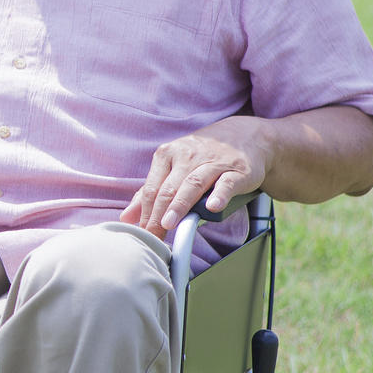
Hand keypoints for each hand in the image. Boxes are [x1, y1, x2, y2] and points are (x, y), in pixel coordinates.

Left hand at [120, 116, 273, 237]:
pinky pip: (226, 183)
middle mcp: (187, 156)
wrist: (245, 136)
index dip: (144, 213)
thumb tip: (127, 217)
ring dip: (179, 205)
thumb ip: (149, 192)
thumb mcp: (173, 167)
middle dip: (157, 214)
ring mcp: (213, 162)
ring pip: (192, 184)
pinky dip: (219, 195)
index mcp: (167, 155)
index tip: (141, 234)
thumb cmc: (201, 157)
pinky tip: (212, 207)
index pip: (151, 188)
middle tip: (152, 236)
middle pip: (168, 188)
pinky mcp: (237, 169)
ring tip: (169, 223)